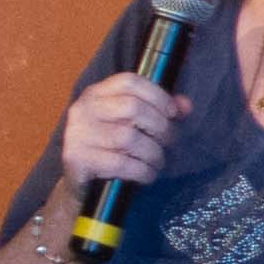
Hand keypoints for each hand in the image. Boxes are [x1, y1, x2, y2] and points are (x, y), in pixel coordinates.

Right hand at [57, 71, 178, 190]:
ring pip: (128, 137)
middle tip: (169, 141)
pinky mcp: (77, 159)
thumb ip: (160, 110)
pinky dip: (142, 170)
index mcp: (96, 93)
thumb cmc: (112, 147)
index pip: (130, 82)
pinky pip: (120, 163)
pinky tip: (148, 174)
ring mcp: (77, 133)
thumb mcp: (134, 124)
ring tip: (158, 161)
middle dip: (160, 126)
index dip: (158, 95)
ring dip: (153, 152)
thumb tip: (186, 105)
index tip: (173, 113)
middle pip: (132, 108)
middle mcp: (83, 109)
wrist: (83, 182)